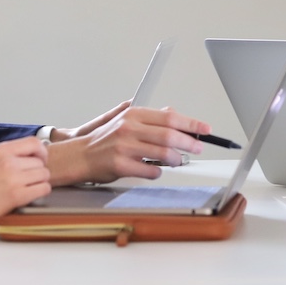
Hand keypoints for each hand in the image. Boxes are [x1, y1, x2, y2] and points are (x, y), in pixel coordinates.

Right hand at [0, 136, 50, 236]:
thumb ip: (10, 156)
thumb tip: (37, 155)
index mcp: (0, 150)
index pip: (34, 142)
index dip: (41, 153)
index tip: (39, 162)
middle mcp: (7, 161)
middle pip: (41, 162)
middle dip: (38, 173)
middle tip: (26, 183)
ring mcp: (12, 177)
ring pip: (45, 175)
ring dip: (39, 184)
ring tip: (25, 191)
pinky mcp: (16, 195)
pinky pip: (44, 189)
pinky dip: (40, 194)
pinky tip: (27, 198)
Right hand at [45, 106, 211, 184]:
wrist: (80, 155)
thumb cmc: (104, 139)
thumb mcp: (125, 120)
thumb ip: (149, 117)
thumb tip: (173, 113)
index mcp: (133, 114)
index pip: (169, 117)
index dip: (191, 123)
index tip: (205, 129)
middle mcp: (129, 128)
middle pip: (169, 134)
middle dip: (189, 142)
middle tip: (198, 148)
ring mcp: (124, 147)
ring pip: (162, 153)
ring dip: (175, 159)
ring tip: (177, 160)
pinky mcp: (119, 165)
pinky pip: (149, 170)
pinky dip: (158, 171)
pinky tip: (156, 169)